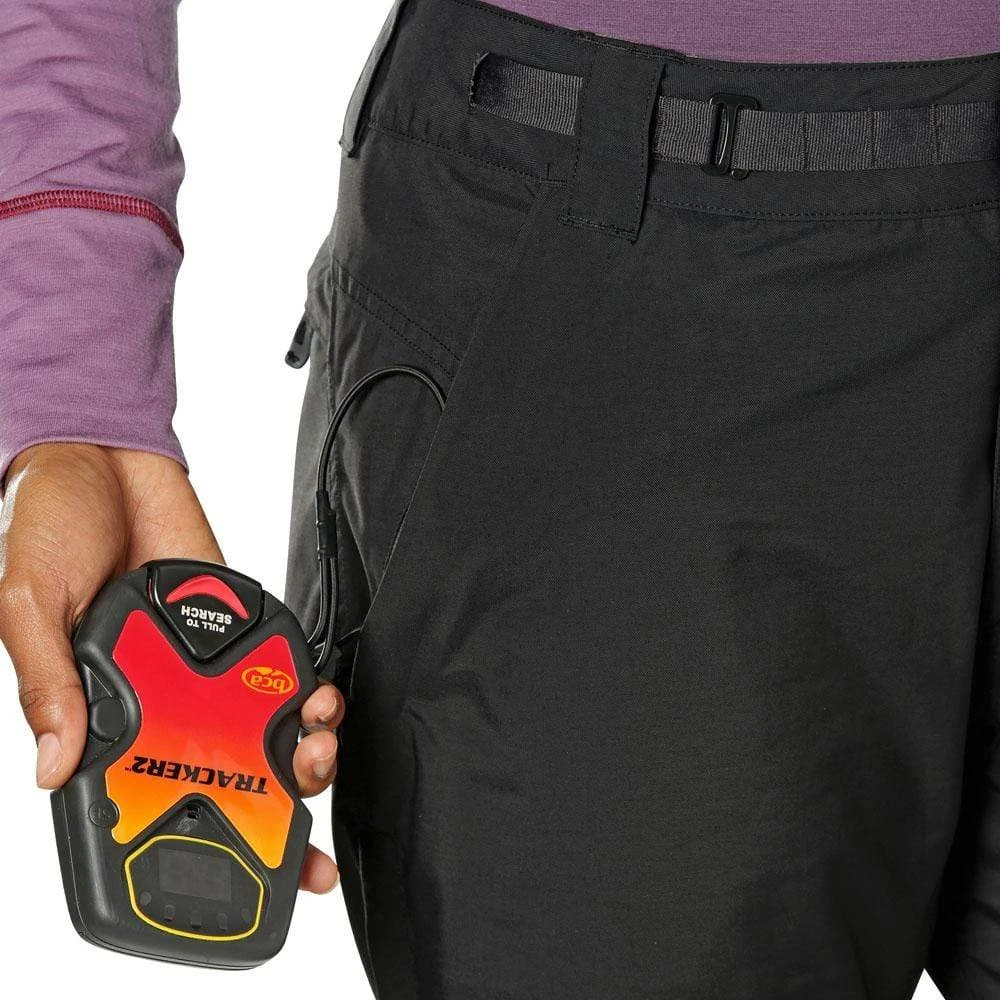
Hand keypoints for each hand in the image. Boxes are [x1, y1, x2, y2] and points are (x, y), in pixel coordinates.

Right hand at [0, 443, 340, 892]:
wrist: (101, 453)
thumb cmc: (46, 525)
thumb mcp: (25, 604)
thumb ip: (47, 681)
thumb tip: (55, 767)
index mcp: (100, 700)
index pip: (145, 779)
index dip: (187, 823)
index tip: (235, 861)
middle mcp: (158, 689)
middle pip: (219, 761)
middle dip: (267, 794)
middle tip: (300, 804)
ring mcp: (201, 657)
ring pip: (257, 719)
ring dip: (296, 742)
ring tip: (316, 746)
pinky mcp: (234, 620)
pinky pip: (274, 660)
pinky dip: (300, 683)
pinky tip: (315, 696)